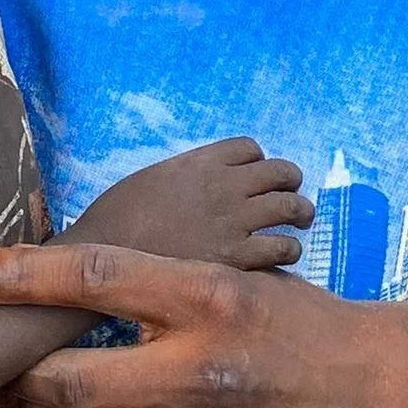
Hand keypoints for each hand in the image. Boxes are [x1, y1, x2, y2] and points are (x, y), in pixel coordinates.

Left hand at [0, 241, 384, 407]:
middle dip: (19, 373)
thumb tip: (55, 277)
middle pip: (69, 378)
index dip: (24, 276)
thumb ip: (156, 282)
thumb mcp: (234, 277)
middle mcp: (204, 374)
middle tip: (3, 366)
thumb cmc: (293, 326)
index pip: (98, 279)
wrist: (373, 396)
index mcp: (212, 299)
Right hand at [70, 136, 312, 269]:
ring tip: (301, 220)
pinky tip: (283, 255)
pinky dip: (289, 249)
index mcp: (202, 161)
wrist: (106, 257)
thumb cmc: (117, 220)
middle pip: (280, 172)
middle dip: (290, 181)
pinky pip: (284, 247)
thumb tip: (201, 183)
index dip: (257, 161)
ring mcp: (234, 221)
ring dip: (300, 213)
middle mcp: (224, 186)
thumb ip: (186, 176)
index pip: (250, 148)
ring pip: (291, 208)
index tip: (256, 175)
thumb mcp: (152, 178)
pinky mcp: (238, 258)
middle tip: (291, 194)